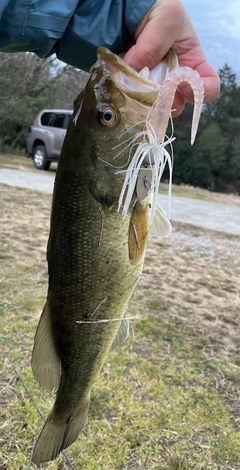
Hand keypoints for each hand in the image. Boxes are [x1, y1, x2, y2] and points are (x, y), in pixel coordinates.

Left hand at [124, 0, 219, 115]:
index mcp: (190, 63)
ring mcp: (149, 85)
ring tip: (131, 83)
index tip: (187, 88)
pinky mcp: (129, 87)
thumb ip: (156, 45)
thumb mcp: (167, 17)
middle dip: (165, 100)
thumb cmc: (157, 6)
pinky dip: (124, 95)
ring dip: (142, 100)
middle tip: (153, 89)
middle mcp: (171, 79)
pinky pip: (129, 100)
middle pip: (175, 103)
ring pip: (150, 106)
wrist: (124, 4)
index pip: (207, 88)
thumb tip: (136, 70)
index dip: (202, 93)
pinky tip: (119, 82)